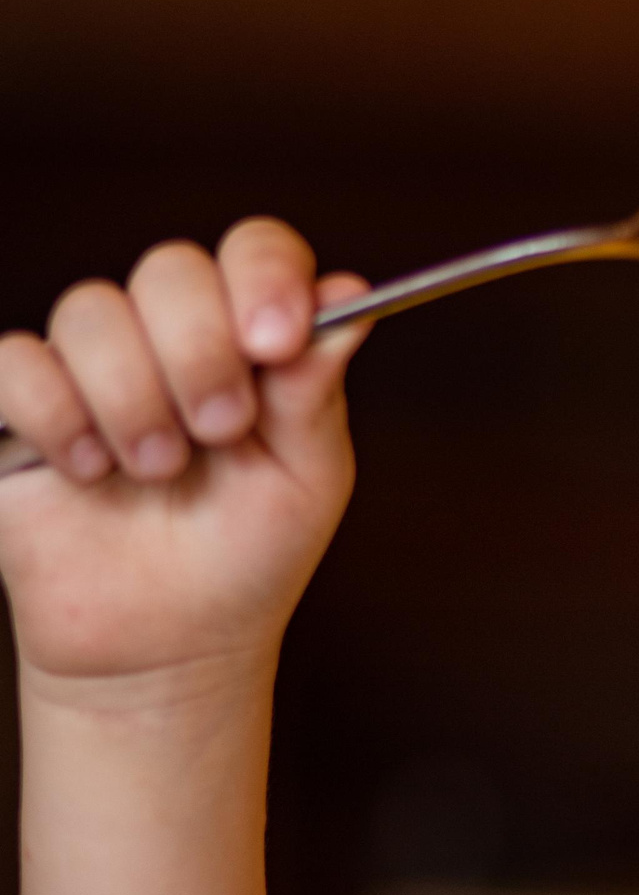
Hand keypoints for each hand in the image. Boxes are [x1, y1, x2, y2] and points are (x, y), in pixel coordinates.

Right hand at [0, 219, 365, 700]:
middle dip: (200, 353)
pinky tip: (90, 471)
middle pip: (171, 268)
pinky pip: (19, 362)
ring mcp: (94, 364)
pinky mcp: (20, 404)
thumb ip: (315, 389)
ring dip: (133, 399)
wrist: (168, 642)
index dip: (264, 275)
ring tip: (156, 471)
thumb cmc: (247, 558)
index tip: (276, 340)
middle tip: (219, 431)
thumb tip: (351, 297)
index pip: (256, 252)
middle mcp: (174, 337)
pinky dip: (58, 416)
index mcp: (253, 342)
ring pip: (92, 310)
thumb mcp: (307, 479)